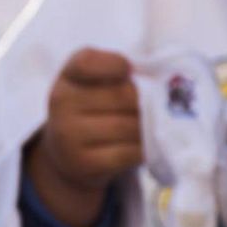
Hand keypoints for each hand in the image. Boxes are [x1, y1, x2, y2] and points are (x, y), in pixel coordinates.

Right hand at [27, 48, 141, 226]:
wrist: (67, 154)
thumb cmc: (93, 108)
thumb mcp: (96, 82)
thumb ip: (122, 72)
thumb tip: (164, 83)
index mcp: (68, 76)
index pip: (87, 63)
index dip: (114, 64)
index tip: (129, 70)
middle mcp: (62, 104)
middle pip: (123, 95)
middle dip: (146, 101)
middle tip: (152, 105)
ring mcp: (69, 136)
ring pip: (130, 126)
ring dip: (149, 127)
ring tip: (148, 126)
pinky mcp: (84, 163)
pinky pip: (129, 153)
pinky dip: (144, 149)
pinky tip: (142, 145)